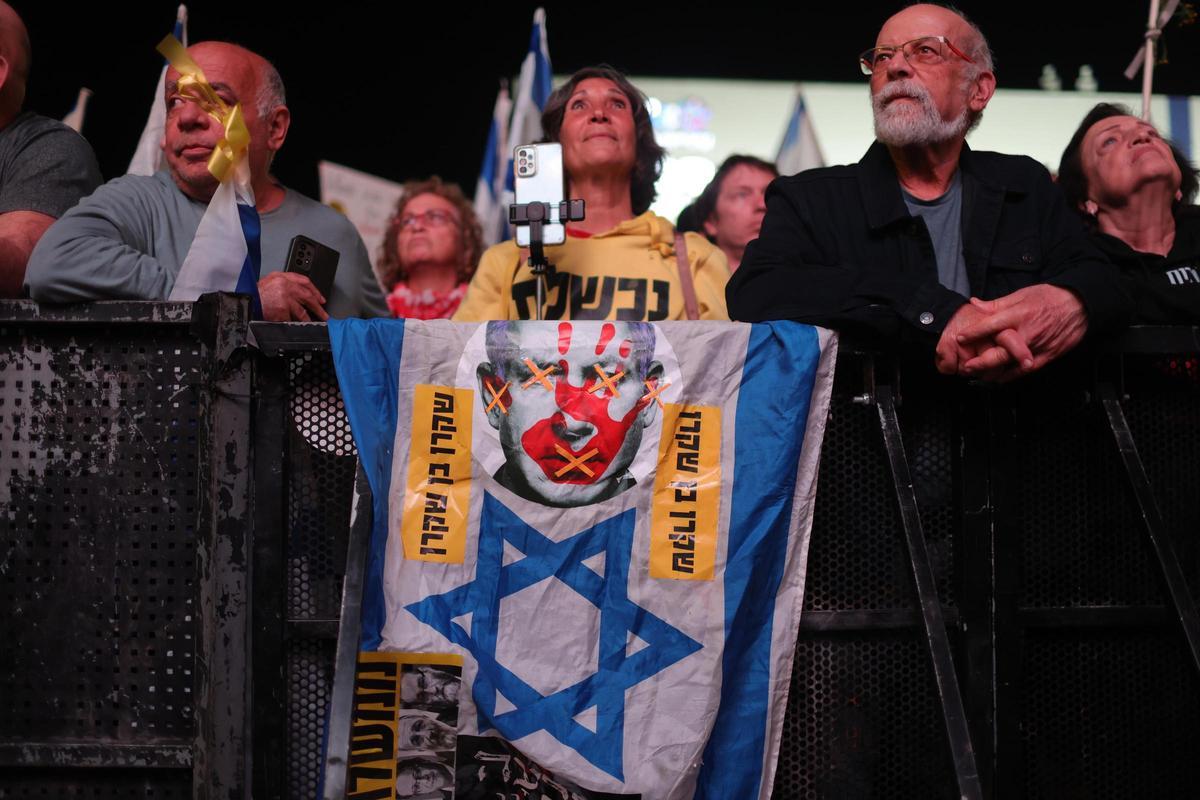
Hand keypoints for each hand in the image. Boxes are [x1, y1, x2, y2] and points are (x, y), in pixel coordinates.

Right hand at [258, 271, 328, 321]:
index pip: (304, 281)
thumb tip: (298, 294)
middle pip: (307, 296)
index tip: (320, 299)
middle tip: (324, 314)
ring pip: (301, 312)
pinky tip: (293, 326)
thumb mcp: (268, 281)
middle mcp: (284, 286)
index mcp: (281, 277)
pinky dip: (291, 324)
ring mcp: (284, 299)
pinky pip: (290, 320)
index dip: (315, 291)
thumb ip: (283, 284)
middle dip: (317, 308)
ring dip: (307, 319)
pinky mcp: (281, 311)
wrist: (243, 302)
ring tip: (310, 323)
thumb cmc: (253, 293)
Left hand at [956, 284, 1087, 380]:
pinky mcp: (1048, 356)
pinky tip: (999, 378)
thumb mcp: (1021, 295)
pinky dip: (1011, 376)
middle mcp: (1027, 333)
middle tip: (966, 366)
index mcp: (1019, 314)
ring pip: (1012, 365)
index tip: (960, 338)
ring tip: (978, 375)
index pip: (991, 325)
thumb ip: (996, 304)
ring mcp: (1038, 346)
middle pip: (1001, 352)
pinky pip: (1026, 370)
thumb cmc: (1049, 297)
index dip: (974, 333)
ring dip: (994, 372)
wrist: (1080, 305)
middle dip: (981, 362)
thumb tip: (973, 303)